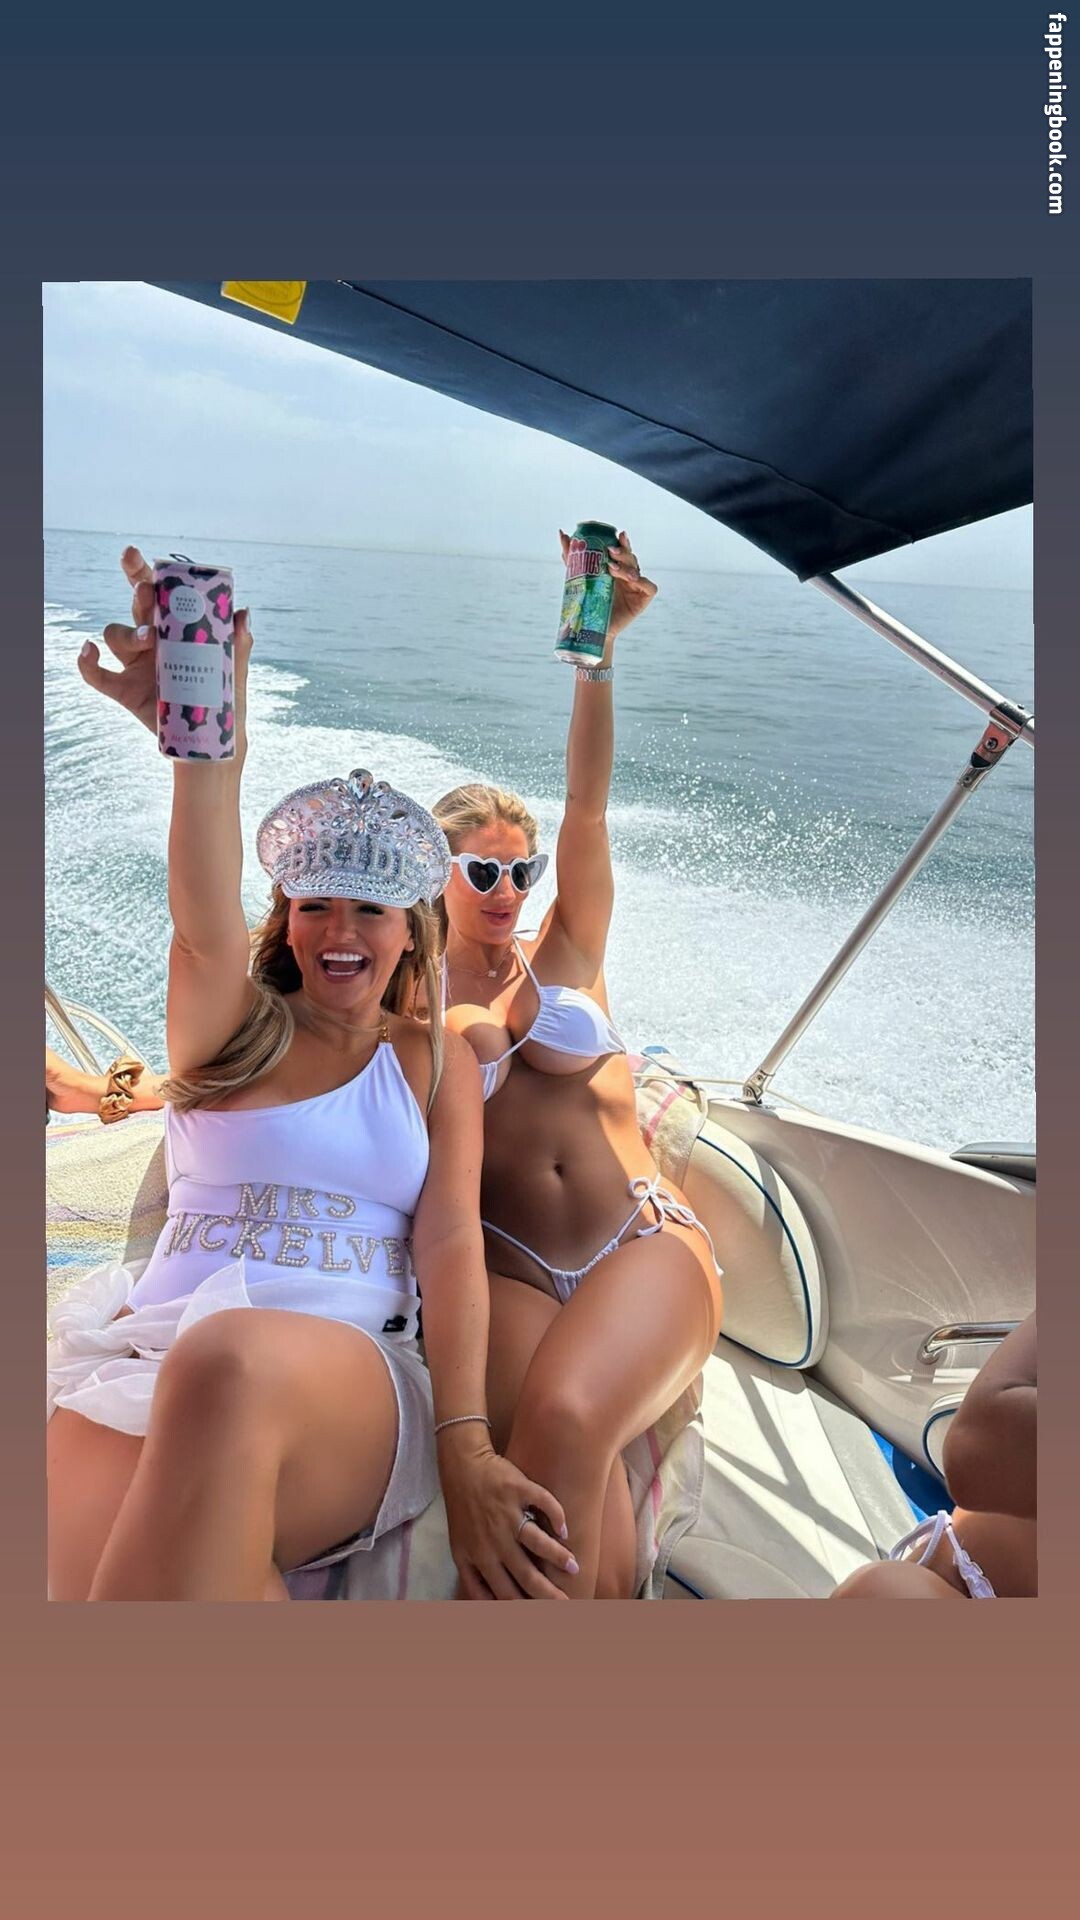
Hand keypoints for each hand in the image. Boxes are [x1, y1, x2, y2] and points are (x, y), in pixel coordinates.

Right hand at [77, 547, 253, 754]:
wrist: (213, 741)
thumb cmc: (224, 700)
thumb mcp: (233, 671)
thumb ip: (238, 644)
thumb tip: (242, 613)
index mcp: (176, 628)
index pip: (156, 593)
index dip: (142, 571)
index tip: (133, 554)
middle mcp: (152, 641)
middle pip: (134, 605)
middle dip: (136, 592)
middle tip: (145, 590)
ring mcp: (136, 664)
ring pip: (116, 635)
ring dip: (127, 634)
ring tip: (149, 642)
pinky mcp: (125, 690)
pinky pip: (95, 674)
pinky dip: (86, 662)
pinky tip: (88, 650)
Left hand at [438, 1438, 577, 1599]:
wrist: (462, 1467)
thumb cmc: (463, 1512)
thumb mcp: (459, 1550)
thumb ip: (473, 1579)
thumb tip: (492, 1606)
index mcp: (479, 1558)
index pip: (505, 1593)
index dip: (525, 1607)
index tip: (543, 1614)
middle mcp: (494, 1539)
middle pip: (525, 1574)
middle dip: (548, 1592)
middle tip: (567, 1602)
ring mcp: (506, 1513)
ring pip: (536, 1541)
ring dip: (557, 1556)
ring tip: (574, 1567)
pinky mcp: (517, 1488)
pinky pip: (543, 1502)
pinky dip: (557, 1515)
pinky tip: (565, 1528)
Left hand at [558, 526, 656, 644]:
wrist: (592, 628)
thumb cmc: (589, 603)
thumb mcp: (580, 578)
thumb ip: (573, 557)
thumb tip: (562, 533)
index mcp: (616, 567)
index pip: (621, 550)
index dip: (622, 541)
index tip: (617, 535)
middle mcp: (628, 574)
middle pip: (630, 557)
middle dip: (622, 551)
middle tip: (611, 551)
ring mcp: (637, 586)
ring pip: (637, 569)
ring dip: (626, 566)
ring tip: (613, 569)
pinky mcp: (644, 598)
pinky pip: (650, 587)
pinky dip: (643, 581)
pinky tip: (633, 580)